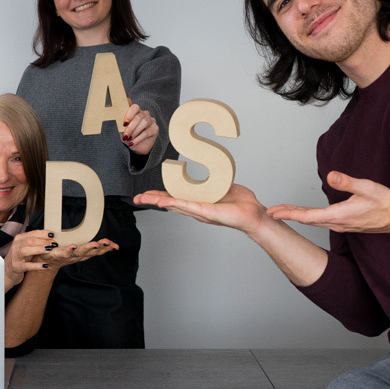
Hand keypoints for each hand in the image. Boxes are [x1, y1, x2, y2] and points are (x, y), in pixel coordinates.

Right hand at [3, 229, 61, 287]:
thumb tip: (51, 236)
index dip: (43, 233)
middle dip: (42, 241)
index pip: (32, 233)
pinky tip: (45, 265)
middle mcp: (16, 246)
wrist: (8, 271)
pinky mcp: (17, 267)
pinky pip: (27, 266)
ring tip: (48, 250)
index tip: (53, 234)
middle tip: (54, 243)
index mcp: (20, 239)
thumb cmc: (21, 257)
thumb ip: (36, 241)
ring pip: (26, 251)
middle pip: (29, 241)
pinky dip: (36, 265)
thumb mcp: (27, 247)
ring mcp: (15, 257)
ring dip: (38, 249)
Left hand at [38, 238, 118, 270]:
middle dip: (100, 247)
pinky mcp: (58, 254)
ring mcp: (69, 255)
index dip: (107, 248)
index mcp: (84, 253)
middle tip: (107, 242)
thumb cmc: (64, 253)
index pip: (98, 250)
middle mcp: (78, 255)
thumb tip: (102, 242)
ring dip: (88, 248)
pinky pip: (65, 253)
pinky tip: (73, 246)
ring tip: (95, 244)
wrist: (47, 261)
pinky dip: (69, 250)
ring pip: (80, 252)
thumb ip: (91, 246)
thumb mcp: (80, 250)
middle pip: (91, 251)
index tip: (115, 245)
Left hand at [122, 101, 157, 153]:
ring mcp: (151, 121)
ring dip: (135, 132)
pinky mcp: (155, 129)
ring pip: (144, 123)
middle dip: (131, 127)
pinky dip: (138, 138)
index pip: (135, 107)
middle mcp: (145, 115)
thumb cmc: (129, 136)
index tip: (124, 123)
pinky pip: (147, 132)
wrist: (136, 148)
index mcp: (136, 112)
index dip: (129, 114)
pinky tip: (133, 143)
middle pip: (139, 117)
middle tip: (125, 135)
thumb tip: (121, 104)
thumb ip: (121, 119)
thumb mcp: (122, 129)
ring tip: (129, 138)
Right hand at [134, 183, 269, 233]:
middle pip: (169, 203)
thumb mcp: (223, 186)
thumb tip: (208, 175)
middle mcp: (196, 208)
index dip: (161, 196)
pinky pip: (186, 206)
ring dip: (157, 202)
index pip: (176, 197)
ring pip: (174, 205)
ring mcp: (199, 211)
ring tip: (142, 199)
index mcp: (199, 202)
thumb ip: (213, 182)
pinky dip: (173, 204)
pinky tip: (161, 202)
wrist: (253, 213)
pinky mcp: (205, 212)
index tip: (148, 194)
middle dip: (152, 200)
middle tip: (136, 198)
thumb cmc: (242, 203)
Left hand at [266, 171, 389, 233]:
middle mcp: (336, 223)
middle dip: (287, 215)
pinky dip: (307, 217)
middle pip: (306, 220)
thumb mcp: (367, 187)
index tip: (274, 212)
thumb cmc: (383, 202)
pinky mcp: (342, 224)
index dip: (289, 213)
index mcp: (338, 215)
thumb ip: (347, 182)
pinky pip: (319, 221)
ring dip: (296, 216)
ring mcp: (339, 225)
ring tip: (281, 211)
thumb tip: (330, 176)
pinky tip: (302, 213)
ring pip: (312, 221)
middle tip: (270, 212)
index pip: (307, 216)